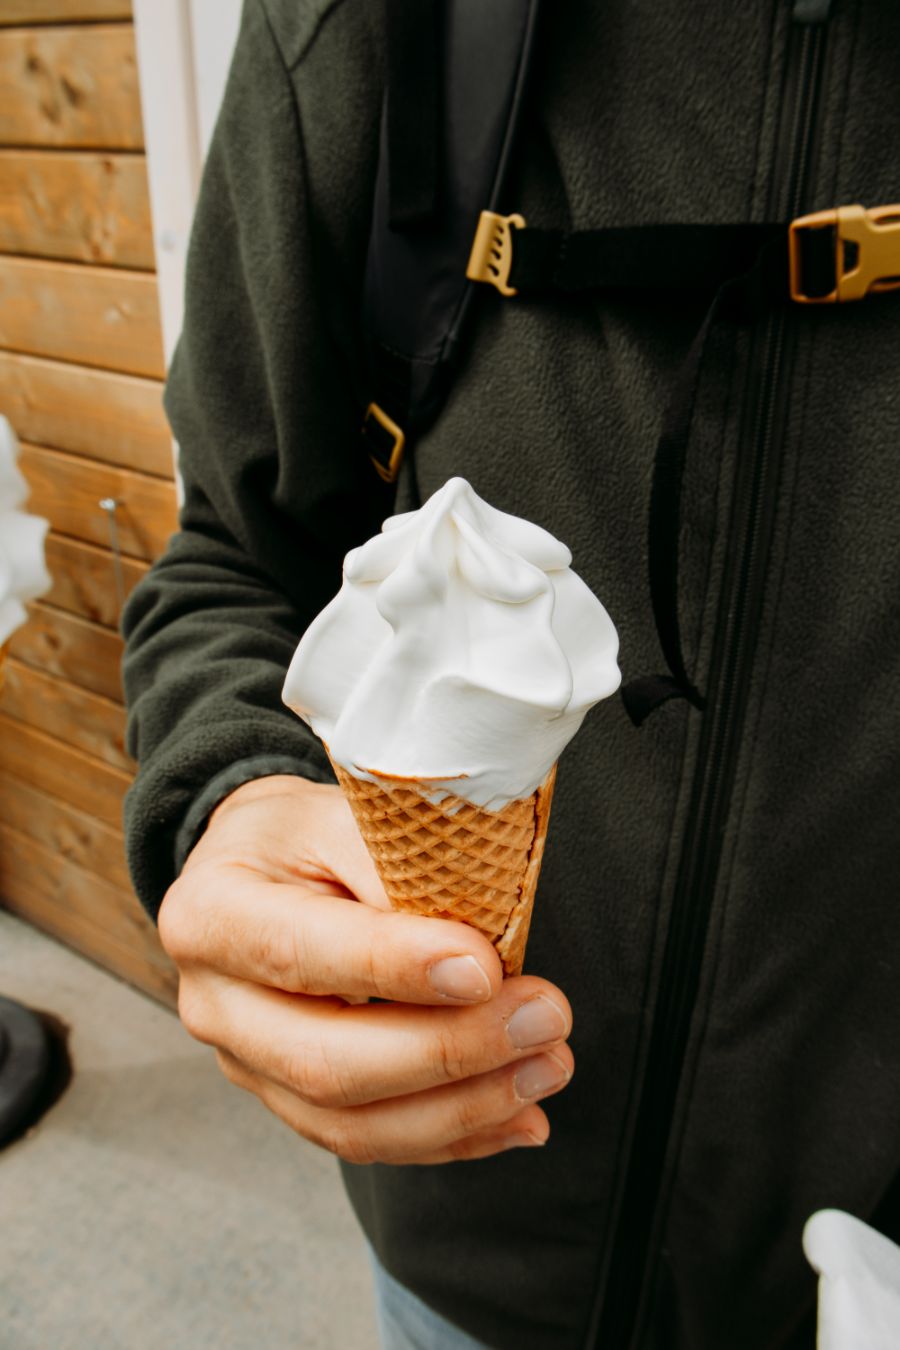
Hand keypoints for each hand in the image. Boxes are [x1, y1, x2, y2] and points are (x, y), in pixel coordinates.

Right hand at [158, 774, 573, 1164]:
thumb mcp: (337, 813)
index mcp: (211, 914)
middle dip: (449, 1051)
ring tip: (548, 1068)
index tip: (486, 968)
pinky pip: (365, 1142)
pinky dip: (450, 1137)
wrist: (256, 867)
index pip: (301, 955)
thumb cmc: (302, 835)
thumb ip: (391, 864)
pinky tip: (520, 1118)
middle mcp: (213, 1003)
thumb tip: (472, 939)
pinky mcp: (284, 1099)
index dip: (396, 969)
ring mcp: (244, 1063)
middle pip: (326, 1060)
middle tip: (545, 1018)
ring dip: (463, 1108)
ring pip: (349, 1121)